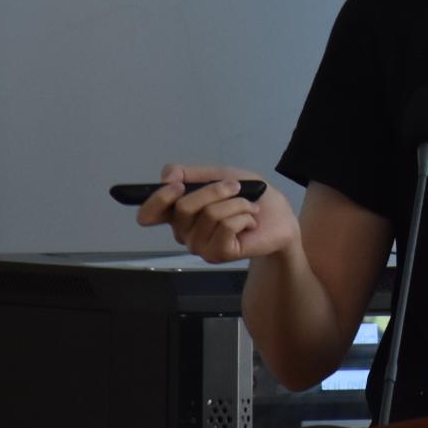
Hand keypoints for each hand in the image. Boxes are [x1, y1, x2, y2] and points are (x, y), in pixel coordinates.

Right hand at [136, 163, 299, 264]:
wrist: (278, 216)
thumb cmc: (249, 196)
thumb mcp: (219, 174)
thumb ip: (190, 173)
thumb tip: (166, 176)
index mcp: (179, 213)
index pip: (149, 214)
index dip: (158, 199)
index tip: (177, 185)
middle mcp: (183, 232)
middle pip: (183, 206)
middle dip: (215, 190)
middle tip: (236, 188)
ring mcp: (199, 246)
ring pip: (209, 214)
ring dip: (237, 203)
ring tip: (248, 207)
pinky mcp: (218, 254)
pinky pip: (226, 226)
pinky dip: (244, 216)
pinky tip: (250, 222)